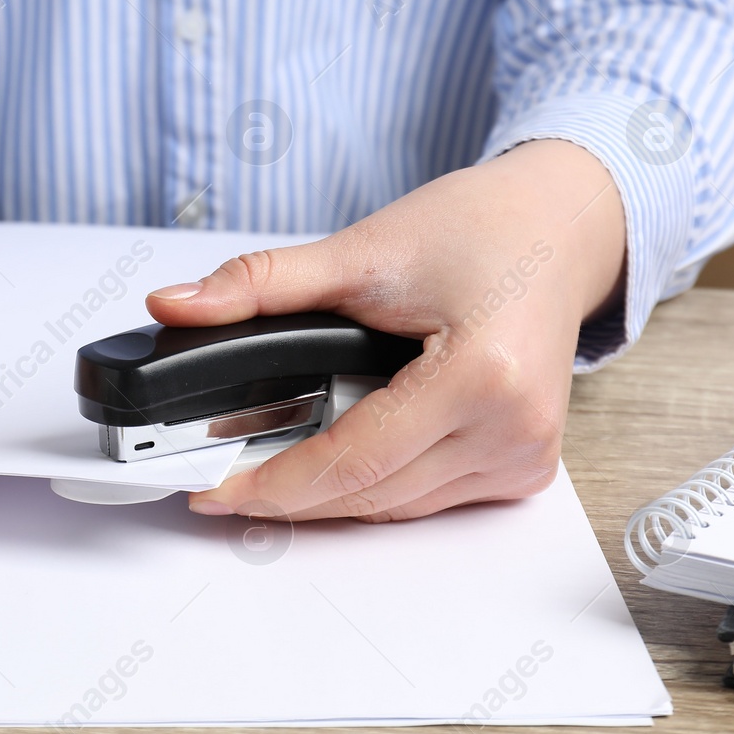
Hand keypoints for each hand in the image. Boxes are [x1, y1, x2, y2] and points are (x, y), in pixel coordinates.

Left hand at [145, 140, 626, 522]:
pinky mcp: (524, 465)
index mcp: (481, 376)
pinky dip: (372, 487)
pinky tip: (326, 465)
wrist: (559, 225)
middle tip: (215, 484)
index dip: (270, 484)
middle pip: (369, 496)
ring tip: (257, 475)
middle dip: (286, 496)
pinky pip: (427, 498)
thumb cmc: (479, 228)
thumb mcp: (361, 248)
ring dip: (326, 498)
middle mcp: (513, 429)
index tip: (209, 489)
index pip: (352, 461)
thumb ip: (259, 284)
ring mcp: (525, 455)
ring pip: (395, 508)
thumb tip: (175, 306)